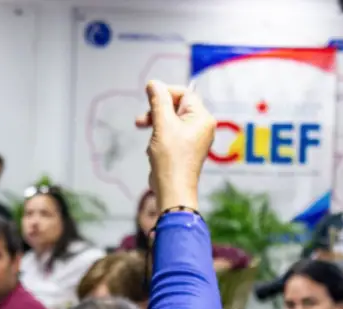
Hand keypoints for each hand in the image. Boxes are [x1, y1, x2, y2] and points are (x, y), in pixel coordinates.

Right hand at [135, 80, 215, 210]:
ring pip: (171, 121)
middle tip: (141, 120)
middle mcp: (201, 126)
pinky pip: (170, 134)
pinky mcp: (185, 149)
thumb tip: (154, 83)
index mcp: (202, 118)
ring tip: (149, 140)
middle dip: (157, 112)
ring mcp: (194, 138)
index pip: (184, 93)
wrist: (173, 191)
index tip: (148, 97)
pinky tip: (153, 149)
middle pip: (176, 106)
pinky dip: (159, 137)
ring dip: (156, 126)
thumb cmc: (171, 160)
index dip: (165, 93)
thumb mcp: (162, 125)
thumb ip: (158, 102)